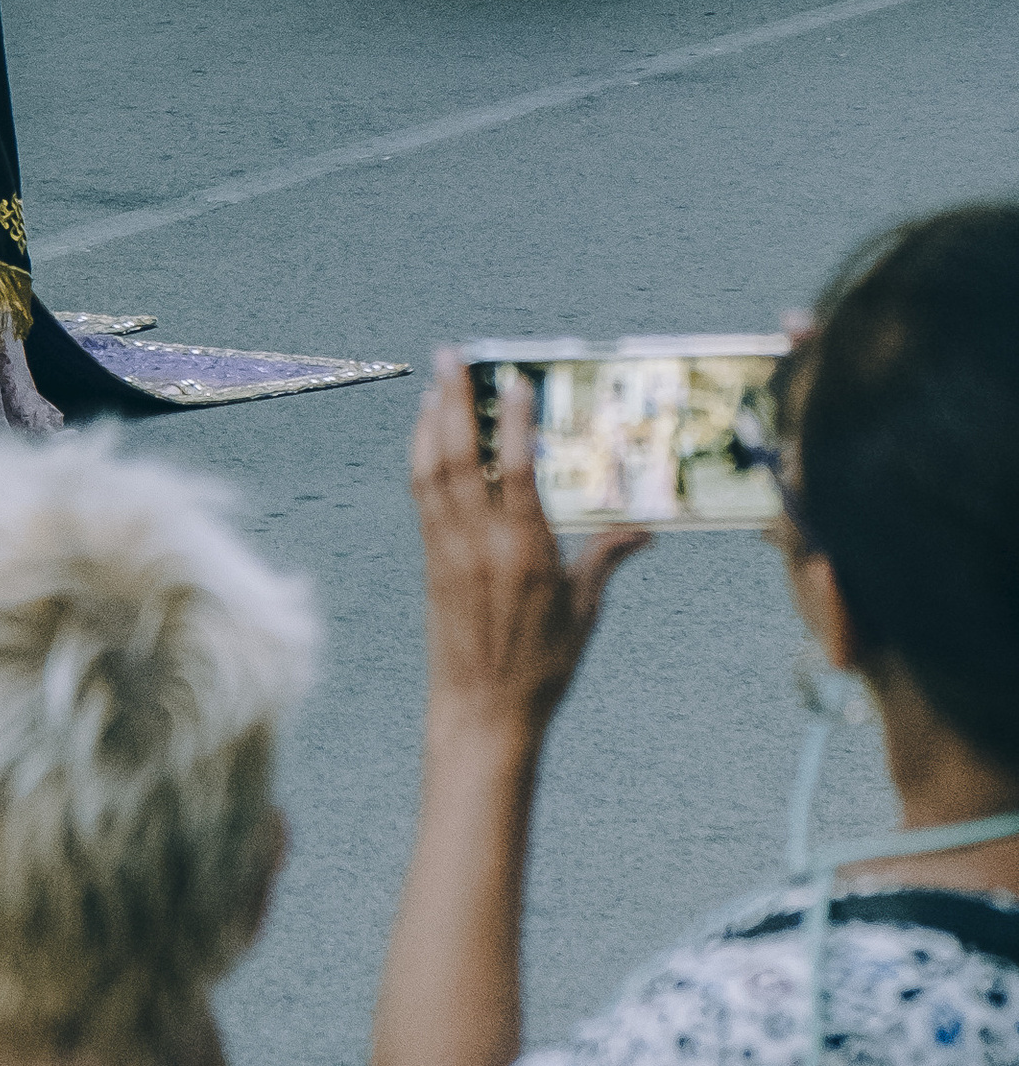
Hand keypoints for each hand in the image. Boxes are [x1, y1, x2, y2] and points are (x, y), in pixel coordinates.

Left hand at [410, 354, 644, 754]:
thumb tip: (646, 529)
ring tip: (434, 381)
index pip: (515, 470)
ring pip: (432, 469)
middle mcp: (482, 543)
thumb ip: (607, 560)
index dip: (512, 420)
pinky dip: (420, 457)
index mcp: (527, 552)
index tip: (514, 379)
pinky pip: (421, 496)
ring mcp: (449, 549)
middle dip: (452, 400)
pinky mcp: (430, 560)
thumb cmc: (543, 665)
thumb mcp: (584, 612)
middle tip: (449, 354)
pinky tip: (424, 433)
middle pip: (461, 456)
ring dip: (430, 419)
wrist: (483, 711)